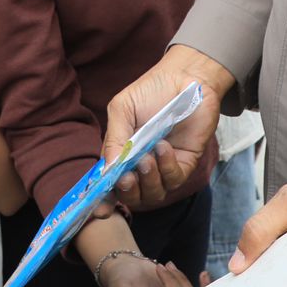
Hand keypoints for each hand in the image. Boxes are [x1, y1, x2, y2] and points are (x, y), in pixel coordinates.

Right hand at [103, 46, 230, 207]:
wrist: (186, 77)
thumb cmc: (151, 90)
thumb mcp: (122, 109)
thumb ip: (115, 138)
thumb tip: (109, 170)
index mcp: (121, 154)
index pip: (109, 184)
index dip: (103, 200)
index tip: (100, 210)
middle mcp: (140, 166)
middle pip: (131, 196)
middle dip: (127, 192)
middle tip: (126, 177)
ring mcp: (163, 167)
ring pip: (153, 194)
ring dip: (148, 180)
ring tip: (146, 158)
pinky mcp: (185, 163)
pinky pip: (174, 179)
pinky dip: (167, 167)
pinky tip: (164, 147)